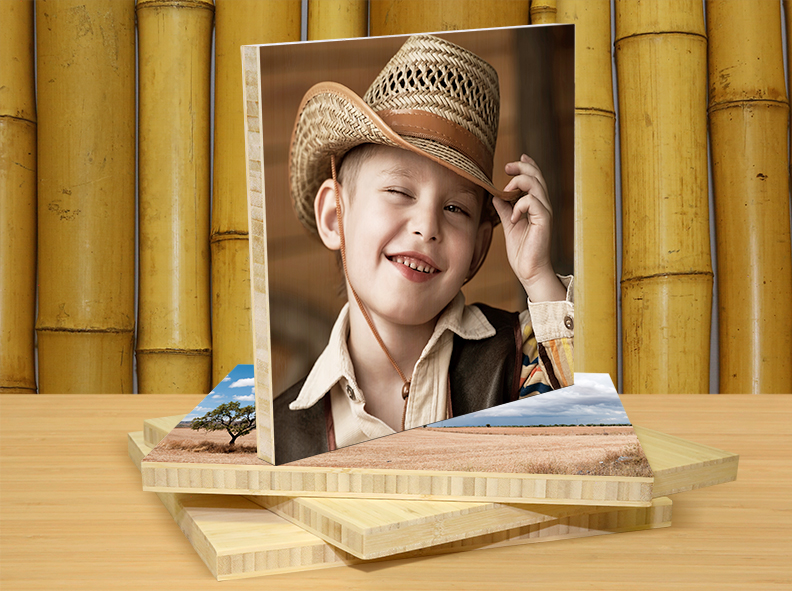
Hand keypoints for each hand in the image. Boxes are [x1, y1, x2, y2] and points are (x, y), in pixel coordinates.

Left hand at [493, 155, 565, 302]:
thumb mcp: (509, 226)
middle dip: (522, 167)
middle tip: (507, 167)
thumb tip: (495, 196)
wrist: (529, 271)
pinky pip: (533, 202)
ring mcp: (545, 213)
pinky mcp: (544, 221)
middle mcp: (543, 207)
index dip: (528, 166)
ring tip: (506, 191)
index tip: (517, 160)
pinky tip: (512, 218)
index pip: (535, 179)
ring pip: (536, 185)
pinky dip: (519, 206)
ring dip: (519, 183)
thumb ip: (504, 210)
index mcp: (536, 206)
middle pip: (537, 176)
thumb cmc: (521, 251)